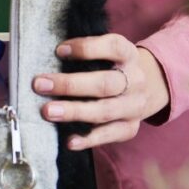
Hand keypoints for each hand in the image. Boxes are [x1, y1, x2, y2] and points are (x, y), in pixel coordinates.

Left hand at [32, 34, 168, 149]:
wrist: (149, 86)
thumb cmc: (114, 65)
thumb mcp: (109, 51)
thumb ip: (86, 52)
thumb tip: (47, 55)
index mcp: (128, 55)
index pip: (113, 47)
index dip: (86, 48)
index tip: (59, 51)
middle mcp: (135, 80)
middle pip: (104, 83)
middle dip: (70, 85)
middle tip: (39, 84)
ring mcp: (134, 106)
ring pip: (105, 110)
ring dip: (74, 112)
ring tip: (48, 111)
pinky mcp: (130, 127)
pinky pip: (110, 135)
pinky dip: (89, 139)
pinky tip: (69, 141)